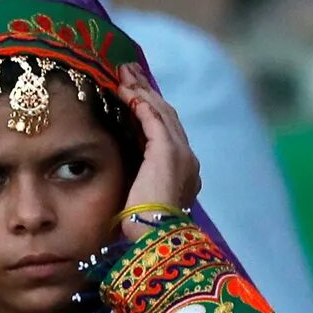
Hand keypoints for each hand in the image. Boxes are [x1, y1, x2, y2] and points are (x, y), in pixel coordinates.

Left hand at [117, 66, 199, 229]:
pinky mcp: (167, 152)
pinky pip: (153, 118)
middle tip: (129, 72)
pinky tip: (126, 91)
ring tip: (124, 74)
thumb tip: (127, 182)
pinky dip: (139, 102)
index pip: (168, 132)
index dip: (151, 110)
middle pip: (167, 116)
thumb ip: (141, 186)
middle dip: (147, 92)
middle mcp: (188, 159)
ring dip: (141, 91)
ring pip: (161, 112)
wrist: (155, 240)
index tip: (135, 94)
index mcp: (185, 173)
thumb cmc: (144, 232)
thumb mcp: (143, 203)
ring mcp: (181, 154)